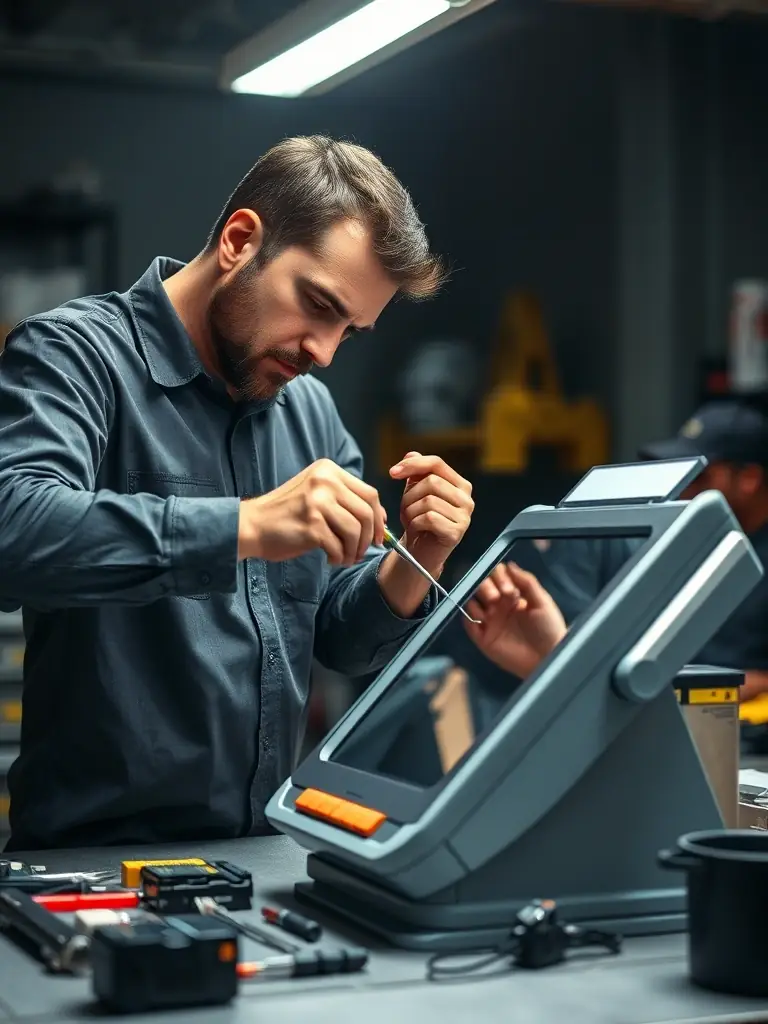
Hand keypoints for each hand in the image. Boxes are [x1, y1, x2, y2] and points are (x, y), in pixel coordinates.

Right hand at [238, 458, 385, 564]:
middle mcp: (324, 481)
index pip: (369, 493)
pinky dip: (339, 557)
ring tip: (345, 557)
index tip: (378, 534)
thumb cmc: (287, 514)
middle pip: (366, 513)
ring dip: (354, 551)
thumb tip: (380, 519)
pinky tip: (331, 559)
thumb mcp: (316, 494)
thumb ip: (345, 500)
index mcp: (328, 470)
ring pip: (356, 531)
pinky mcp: (312, 525)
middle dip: (370, 538)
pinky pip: (339, 546)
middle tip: (362, 551)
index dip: (378, 517)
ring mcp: (318, 502)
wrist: (252, 525)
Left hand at [389, 452, 473, 575]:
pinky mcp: (457, 533)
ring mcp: (464, 517)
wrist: (420, 553)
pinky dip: (415, 523)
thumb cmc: (419, 521)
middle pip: (431, 482)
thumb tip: (411, 454)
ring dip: (410, 511)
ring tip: (410, 520)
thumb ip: (415, 473)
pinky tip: (416, 529)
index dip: (413, 465)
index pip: (437, 463)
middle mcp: (466, 499)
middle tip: (405, 509)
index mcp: (460, 485)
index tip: (392, 472)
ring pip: (428, 501)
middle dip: (410, 495)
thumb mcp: (415, 493)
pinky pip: (429, 518)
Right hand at [463, 562, 566, 677]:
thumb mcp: (543, 602)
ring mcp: (490, 622)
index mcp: (513, 596)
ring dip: (477, 601)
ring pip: (472, 603)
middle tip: (498, 597)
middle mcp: (499, 606)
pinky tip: (481, 619)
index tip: (508, 588)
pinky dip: (469, 619)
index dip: (498, 577)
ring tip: (492, 608)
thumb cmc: (549, 630)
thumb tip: (509, 565)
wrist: (548, 658)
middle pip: (481, 586)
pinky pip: (469, 624)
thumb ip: (527, 581)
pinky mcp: (484, 639)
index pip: (497, 577)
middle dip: (487, 587)